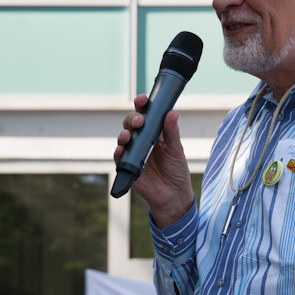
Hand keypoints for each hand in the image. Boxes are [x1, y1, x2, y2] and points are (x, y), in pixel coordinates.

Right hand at [114, 99, 194, 227]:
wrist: (174, 195)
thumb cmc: (176, 170)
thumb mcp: (176, 150)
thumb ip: (172, 133)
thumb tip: (172, 113)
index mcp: (153, 132)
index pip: (145, 114)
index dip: (141, 105)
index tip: (143, 99)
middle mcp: (140, 140)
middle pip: (130, 124)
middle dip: (132, 119)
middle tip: (139, 121)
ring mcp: (132, 153)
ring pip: (123, 138)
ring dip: (123, 134)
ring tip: (128, 135)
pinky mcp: (127, 167)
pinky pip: (119, 158)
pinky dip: (118, 152)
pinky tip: (121, 149)